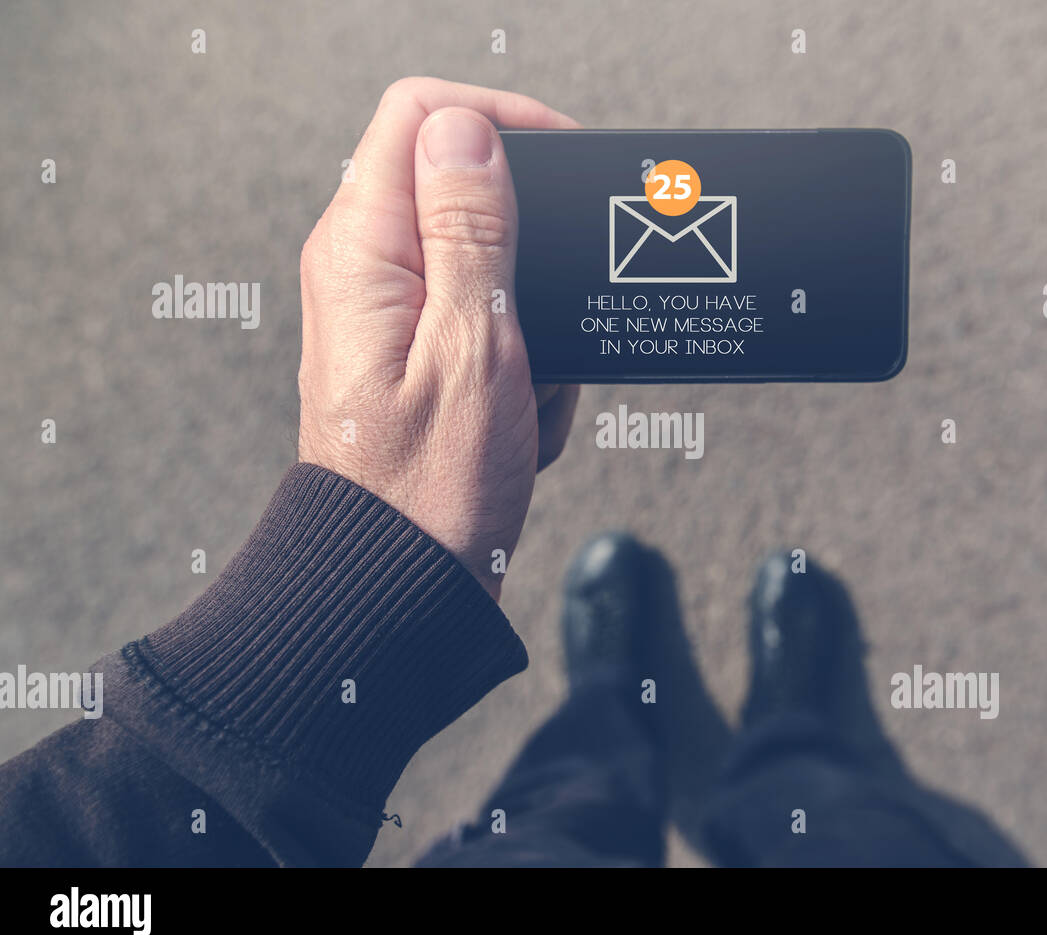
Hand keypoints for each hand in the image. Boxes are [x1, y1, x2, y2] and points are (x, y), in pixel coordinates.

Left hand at [297, 78, 580, 599]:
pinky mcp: (415, 354)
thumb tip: (466, 131)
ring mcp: (389, 313)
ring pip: (495, 273)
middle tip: (548, 328)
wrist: (402, 585)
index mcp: (363, 249)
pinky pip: (492, 329)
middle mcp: (363, 268)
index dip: (501, 123)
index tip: (562, 167)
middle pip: (468, 195)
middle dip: (533, 260)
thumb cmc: (430, 489)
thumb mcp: (475, 345)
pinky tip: (517, 422)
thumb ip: (471, 228)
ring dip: (535, 332)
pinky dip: (524, 370)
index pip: (424, 116)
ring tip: (527, 396)